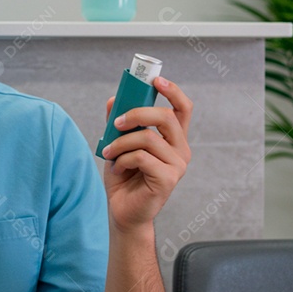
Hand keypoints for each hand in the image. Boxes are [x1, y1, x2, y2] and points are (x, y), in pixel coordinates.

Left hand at [99, 77, 191, 232]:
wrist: (122, 211)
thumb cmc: (124, 178)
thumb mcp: (118, 145)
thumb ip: (119, 123)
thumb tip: (114, 99)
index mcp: (172, 139)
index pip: (183, 109)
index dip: (173, 91)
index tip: (156, 79)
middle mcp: (181, 150)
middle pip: (165, 117)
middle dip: (137, 114)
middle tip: (117, 122)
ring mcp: (177, 165)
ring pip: (148, 138)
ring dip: (121, 143)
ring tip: (109, 153)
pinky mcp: (169, 179)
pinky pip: (141, 157)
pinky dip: (123, 159)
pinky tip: (117, 168)